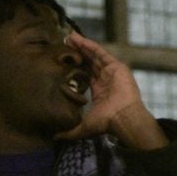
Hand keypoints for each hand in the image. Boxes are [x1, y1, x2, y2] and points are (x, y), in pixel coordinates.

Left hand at [56, 32, 167, 148]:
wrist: (123, 117)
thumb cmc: (106, 122)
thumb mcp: (84, 127)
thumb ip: (69, 131)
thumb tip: (54, 138)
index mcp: (99, 91)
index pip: (85, 74)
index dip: (75, 66)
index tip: (63, 59)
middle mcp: (105, 79)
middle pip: (89, 62)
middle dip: (77, 52)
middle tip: (64, 43)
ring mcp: (112, 72)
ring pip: (94, 55)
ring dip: (82, 46)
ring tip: (69, 37)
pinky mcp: (117, 66)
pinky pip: (101, 53)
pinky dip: (91, 46)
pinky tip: (80, 40)